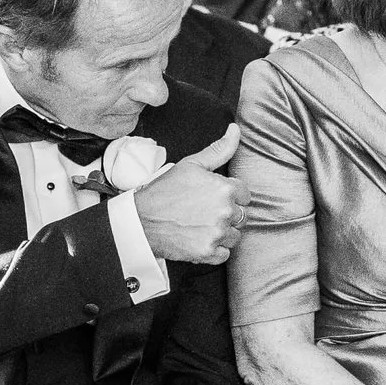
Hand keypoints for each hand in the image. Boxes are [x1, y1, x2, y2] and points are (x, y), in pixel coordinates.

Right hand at [135, 124, 247, 264]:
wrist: (141, 220)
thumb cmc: (164, 191)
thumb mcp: (191, 164)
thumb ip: (219, 149)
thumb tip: (235, 130)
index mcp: (225, 188)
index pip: (245, 195)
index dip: (230, 196)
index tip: (214, 198)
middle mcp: (225, 211)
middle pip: (242, 216)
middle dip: (227, 214)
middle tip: (204, 212)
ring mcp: (217, 233)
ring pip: (235, 236)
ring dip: (222, 233)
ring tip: (201, 226)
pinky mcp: (208, 252)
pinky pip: (225, 254)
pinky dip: (214, 250)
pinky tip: (199, 239)